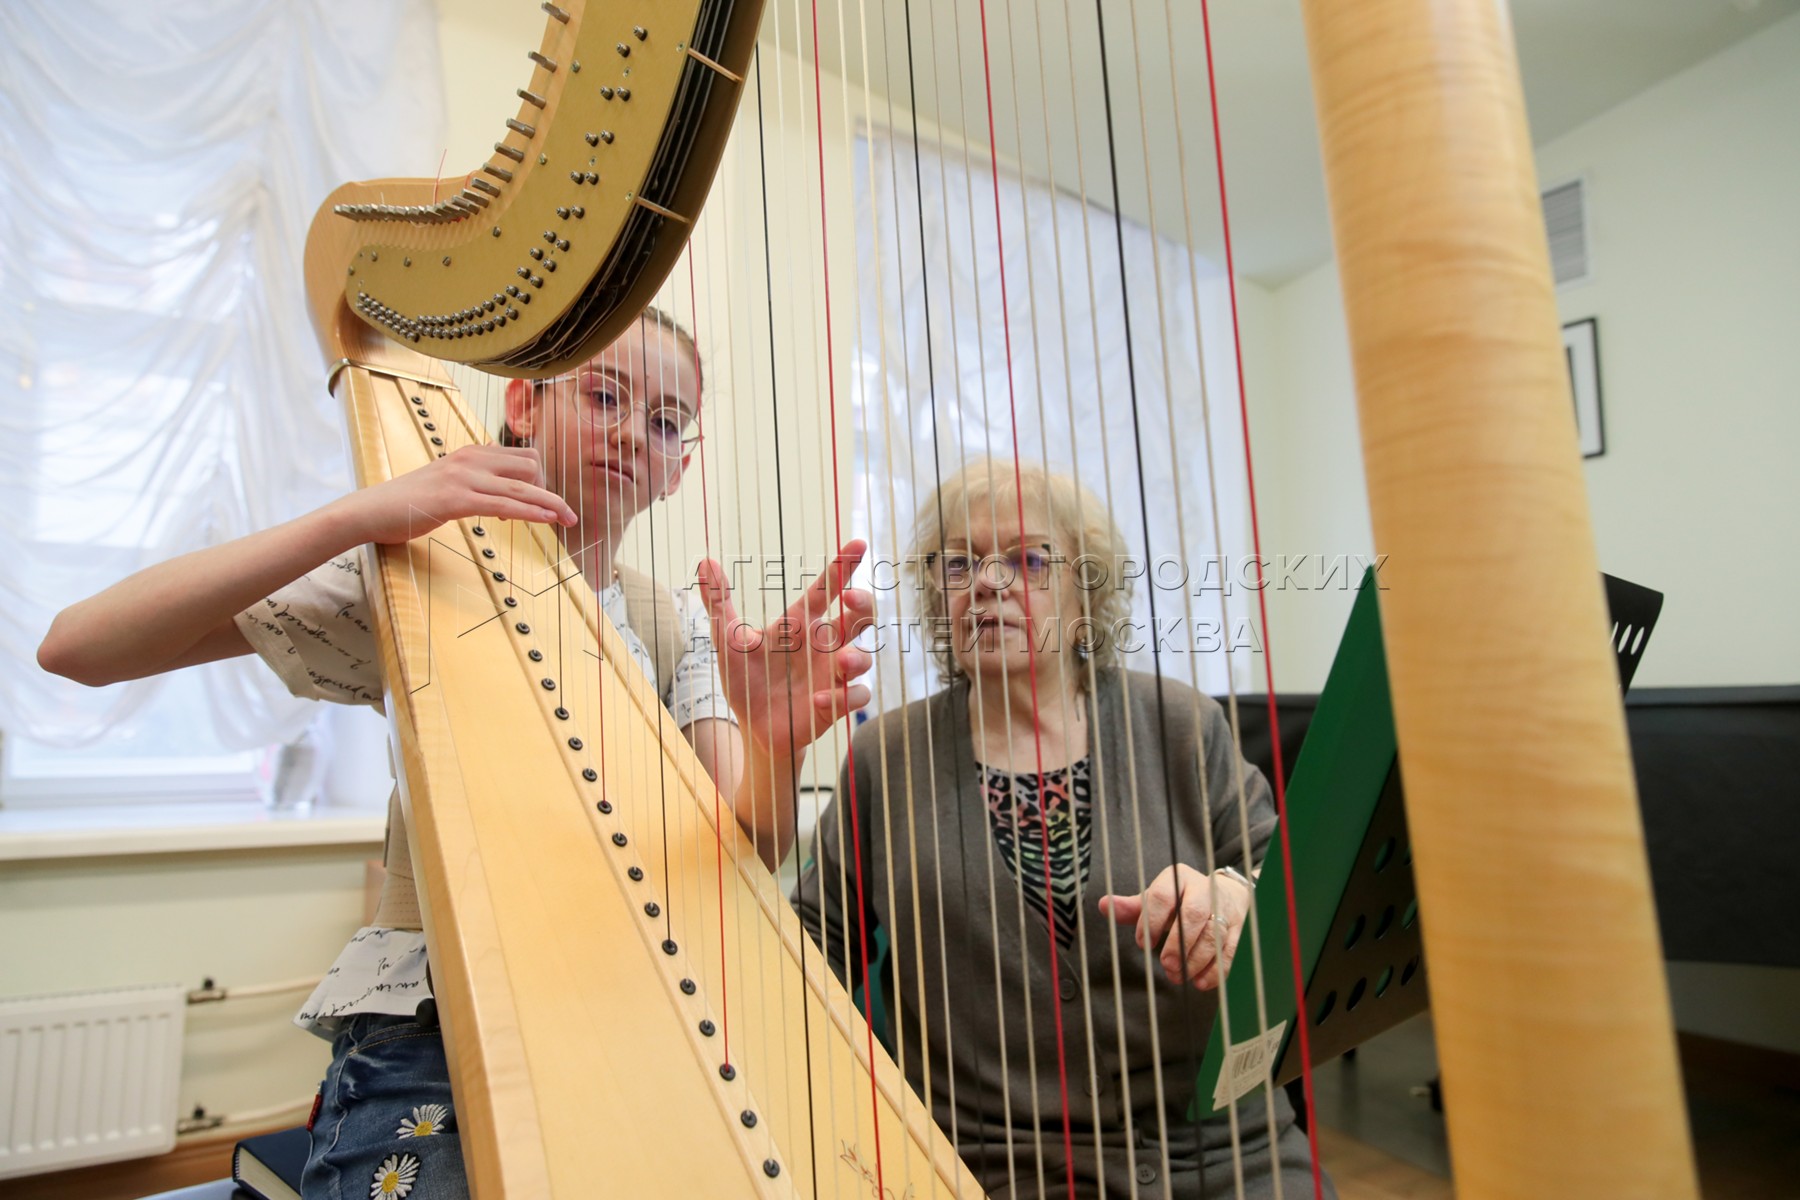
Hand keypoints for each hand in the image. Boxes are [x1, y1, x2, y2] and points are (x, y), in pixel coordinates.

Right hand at [336, 445, 578, 544]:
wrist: (370, 511)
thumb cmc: (406, 502)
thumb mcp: (446, 484)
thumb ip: (473, 484)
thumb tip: (499, 497)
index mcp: (469, 453)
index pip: (521, 456)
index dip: (538, 479)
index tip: (540, 501)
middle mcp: (470, 459)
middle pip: (530, 465)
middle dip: (549, 490)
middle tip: (558, 513)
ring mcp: (463, 477)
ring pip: (522, 486)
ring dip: (550, 503)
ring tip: (569, 519)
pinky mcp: (456, 499)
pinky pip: (505, 504)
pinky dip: (531, 512)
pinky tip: (546, 521)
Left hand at [696, 541, 876, 756]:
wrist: (751, 726)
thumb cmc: (746, 679)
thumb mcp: (728, 640)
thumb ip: (719, 601)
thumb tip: (703, 560)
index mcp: (801, 624)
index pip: (826, 589)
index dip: (843, 565)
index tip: (858, 543)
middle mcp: (824, 645)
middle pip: (860, 616)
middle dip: (863, 604)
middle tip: (851, 599)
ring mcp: (833, 675)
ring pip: (863, 658)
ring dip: (857, 657)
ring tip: (842, 661)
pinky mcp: (836, 704)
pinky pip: (855, 696)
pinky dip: (844, 697)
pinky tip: (819, 700)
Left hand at [1099, 864, 1250, 990]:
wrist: (1225, 892)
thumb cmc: (1182, 898)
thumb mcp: (1157, 897)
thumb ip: (1133, 907)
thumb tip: (1104, 905)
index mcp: (1178, 877)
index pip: (1163, 896)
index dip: (1151, 921)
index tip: (1144, 944)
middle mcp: (1205, 890)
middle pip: (1194, 914)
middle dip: (1179, 943)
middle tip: (1166, 965)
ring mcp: (1225, 909)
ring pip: (1214, 935)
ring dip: (1196, 960)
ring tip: (1179, 976)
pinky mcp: (1240, 929)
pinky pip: (1231, 951)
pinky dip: (1216, 970)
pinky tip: (1201, 982)